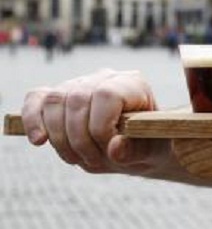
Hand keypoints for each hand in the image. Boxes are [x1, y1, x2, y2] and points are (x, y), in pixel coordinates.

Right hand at [21, 69, 168, 174]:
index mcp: (133, 84)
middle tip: (95, 161)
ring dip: (60, 138)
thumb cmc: (147, 145)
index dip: (101, 127)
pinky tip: (39, 141)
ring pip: (54, 101)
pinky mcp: (60, 96)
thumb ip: (135, 150)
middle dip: (80, 139)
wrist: (137, 146)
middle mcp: (105, 77)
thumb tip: (115, 148)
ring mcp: (80, 83)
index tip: (109, 151)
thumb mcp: (151, 151)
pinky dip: (32, 120)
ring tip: (77, 158)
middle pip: (76, 100)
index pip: (106, 95)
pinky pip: (37, 99)